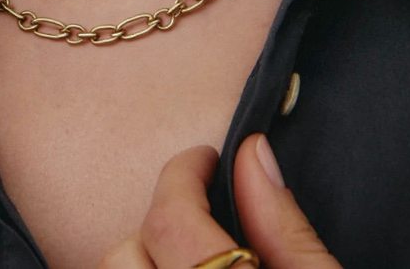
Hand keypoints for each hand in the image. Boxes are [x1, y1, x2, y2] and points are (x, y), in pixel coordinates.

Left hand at [99, 134, 341, 267]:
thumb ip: (286, 229)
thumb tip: (253, 151)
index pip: (170, 223)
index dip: (183, 175)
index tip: (204, 157)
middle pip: (123, 254)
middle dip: (157, 223)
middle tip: (199, 213)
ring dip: (142, 256)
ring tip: (187, 253)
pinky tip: (172, 268)